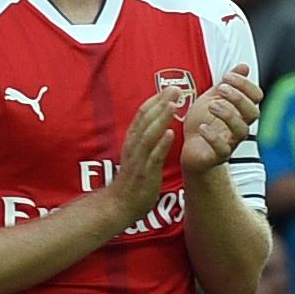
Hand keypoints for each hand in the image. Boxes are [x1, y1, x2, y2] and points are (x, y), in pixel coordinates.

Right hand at [106, 88, 181, 225]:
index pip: (142, 116)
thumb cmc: (132, 182)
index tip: (169, 89)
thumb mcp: (137, 156)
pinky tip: (170, 133)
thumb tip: (157, 127)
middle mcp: (133, 146)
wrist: (119, 205)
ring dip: (161, 118)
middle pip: (145, 119)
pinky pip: (153, 156)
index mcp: (132, 142)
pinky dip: (161, 144)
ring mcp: (139, 159)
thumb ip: (145, 141)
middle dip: (160, 103)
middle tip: (176, 88)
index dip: (156, 101)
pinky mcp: (145, 173)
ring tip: (174, 104)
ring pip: (149, 134)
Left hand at [176, 69, 257, 176]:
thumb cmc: (204, 124)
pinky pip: (223, 149)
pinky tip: (203, 127)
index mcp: (241, 112)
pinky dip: (213, 137)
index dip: (245, 85)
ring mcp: (231, 142)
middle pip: (253, 113)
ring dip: (228, 115)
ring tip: (211, 105)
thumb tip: (244, 66)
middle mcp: (240, 127)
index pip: (256, 97)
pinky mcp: (218, 156)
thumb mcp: (213, 99)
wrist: (191, 152)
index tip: (227, 76)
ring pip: (241, 130)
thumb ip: (227, 84)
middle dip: (239, 98)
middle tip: (221, 89)